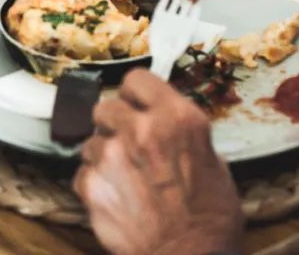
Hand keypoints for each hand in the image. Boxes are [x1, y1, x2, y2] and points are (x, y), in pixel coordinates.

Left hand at [73, 70, 243, 254]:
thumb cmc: (211, 220)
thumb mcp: (215, 164)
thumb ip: (185, 138)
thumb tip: (169, 128)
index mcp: (178, 119)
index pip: (137, 79)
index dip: (136, 94)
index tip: (137, 105)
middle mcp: (142, 130)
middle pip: (105, 105)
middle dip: (114, 123)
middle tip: (128, 142)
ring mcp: (112, 157)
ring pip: (91, 140)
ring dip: (103, 154)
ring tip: (125, 176)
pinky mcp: (92, 186)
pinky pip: (83, 172)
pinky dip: (95, 183)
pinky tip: (116, 197)